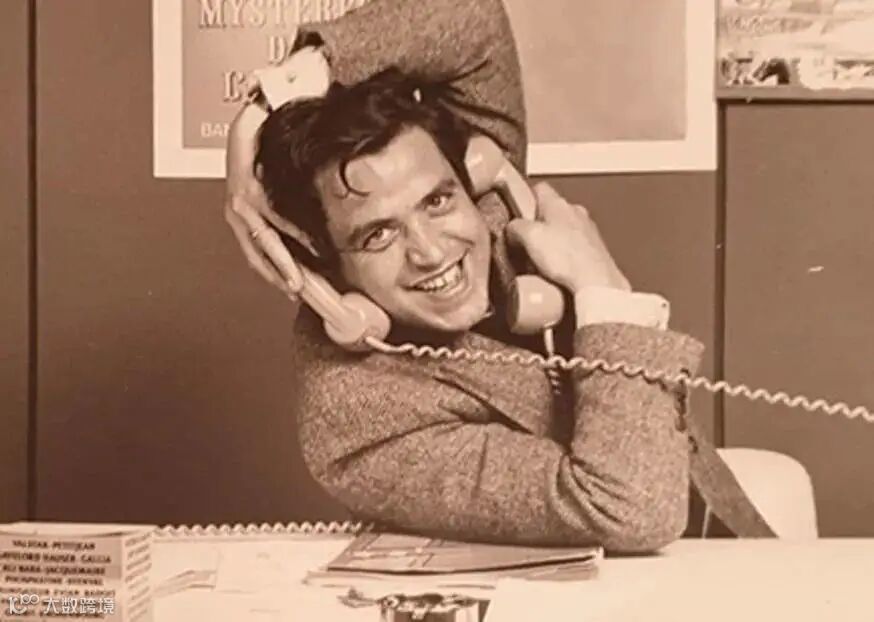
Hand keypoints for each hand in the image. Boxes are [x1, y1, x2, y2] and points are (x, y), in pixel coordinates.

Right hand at [224, 46, 330, 294]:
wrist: (238, 134)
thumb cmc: (254, 130)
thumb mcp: (256, 118)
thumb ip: (270, 115)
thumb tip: (282, 108)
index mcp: (244, 185)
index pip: (271, 215)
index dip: (292, 234)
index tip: (314, 249)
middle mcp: (238, 205)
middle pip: (261, 242)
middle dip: (281, 266)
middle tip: (299, 285)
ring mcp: (237, 218)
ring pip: (255, 253)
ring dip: (275, 274)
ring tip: (295, 292)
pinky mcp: (242, 226)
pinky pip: (254, 252)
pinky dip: (270, 270)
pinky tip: (286, 283)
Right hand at [505, 183, 630, 293]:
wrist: (595, 281)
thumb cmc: (567, 257)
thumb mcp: (529, 237)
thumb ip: (516, 226)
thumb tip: (512, 227)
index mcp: (559, 203)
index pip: (539, 188)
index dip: (525, 199)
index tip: (517, 213)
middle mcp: (576, 212)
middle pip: (551, 211)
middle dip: (537, 226)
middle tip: (526, 242)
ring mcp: (588, 230)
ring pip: (563, 230)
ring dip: (552, 242)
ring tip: (541, 261)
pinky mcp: (595, 249)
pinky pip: (573, 248)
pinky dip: (564, 256)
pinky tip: (558, 270)